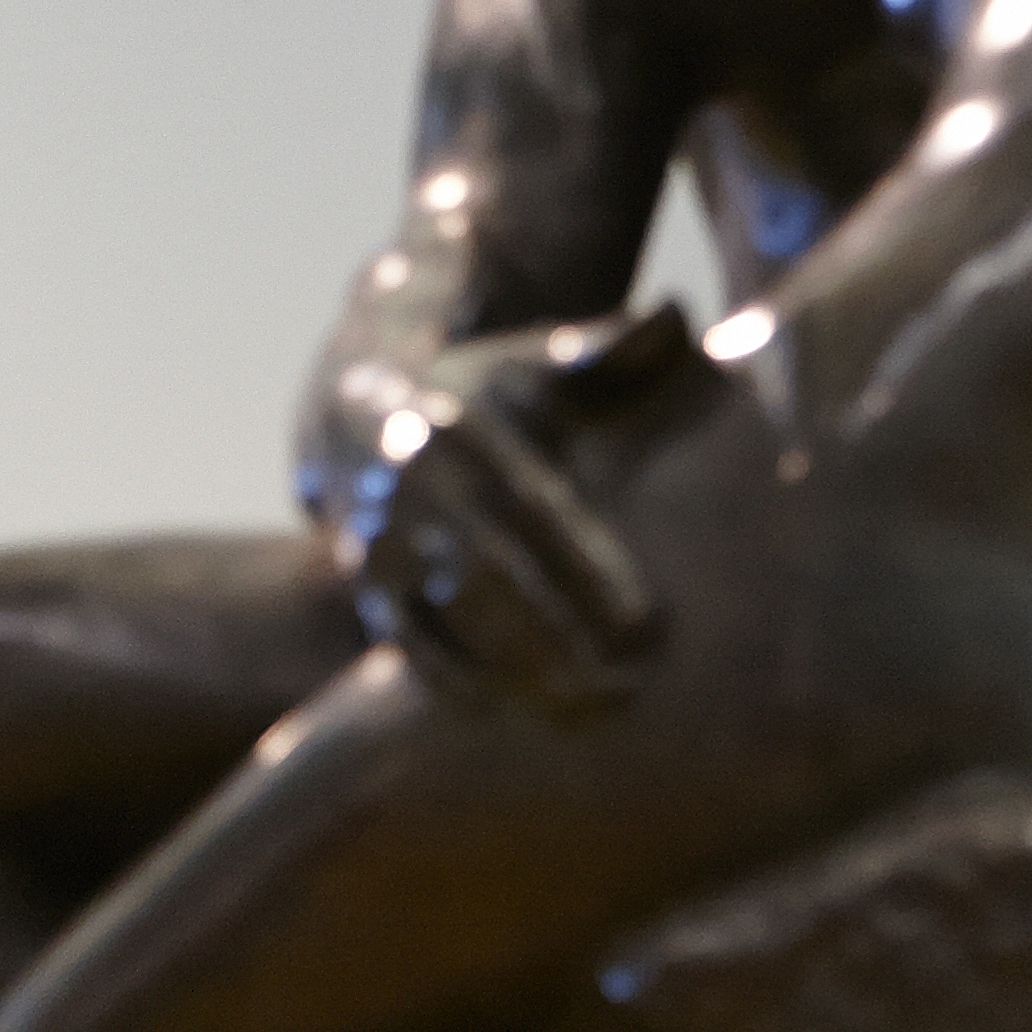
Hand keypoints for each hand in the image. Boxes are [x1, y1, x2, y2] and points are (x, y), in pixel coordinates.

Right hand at [339, 313, 681, 717]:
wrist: (355, 407)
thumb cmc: (481, 391)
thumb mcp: (533, 363)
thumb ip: (605, 349)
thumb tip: (677, 316)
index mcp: (463, 428)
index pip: (536, 511)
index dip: (590, 571)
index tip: (644, 624)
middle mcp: (412, 482)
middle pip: (494, 574)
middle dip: (559, 637)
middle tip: (622, 688)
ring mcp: (379, 532)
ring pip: (450, 615)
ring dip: (513, 670)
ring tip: (577, 714)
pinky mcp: (361, 576)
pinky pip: (403, 638)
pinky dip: (448, 678)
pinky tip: (501, 712)